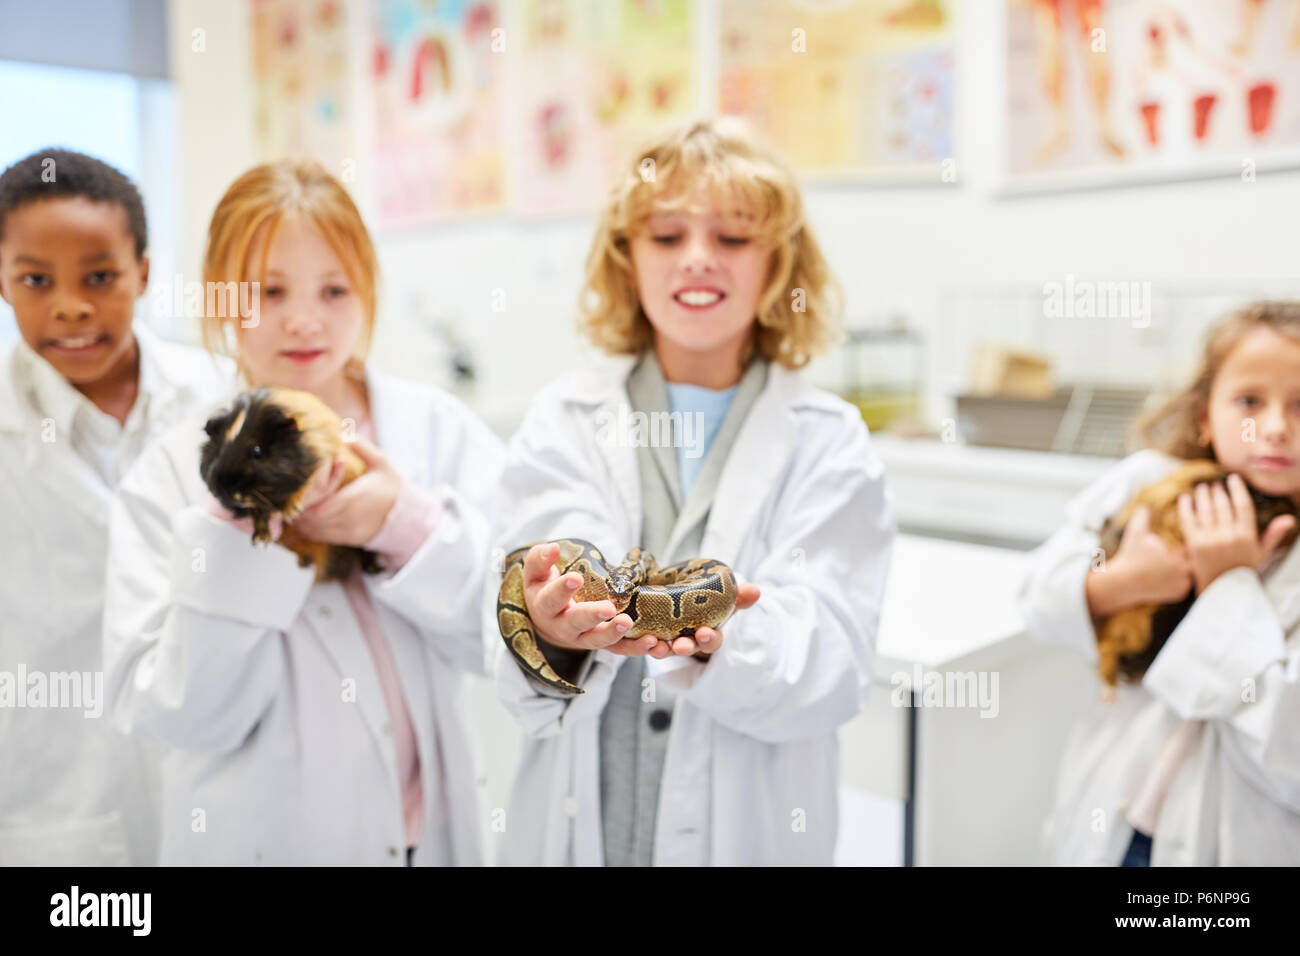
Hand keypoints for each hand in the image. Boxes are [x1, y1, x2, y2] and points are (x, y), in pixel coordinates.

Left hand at [290, 437, 401, 546]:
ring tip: (296, 508)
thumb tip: (345, 433)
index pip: (320, 507)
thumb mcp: (380, 463)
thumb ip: (363, 448)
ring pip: (315, 530)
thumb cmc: (389, 485)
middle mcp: (350, 518)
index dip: (306, 502)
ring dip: (303, 521)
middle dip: (300, 510)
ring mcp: (349, 531)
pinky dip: (310, 529)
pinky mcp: (348, 539)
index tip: (299, 491)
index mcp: (354, 498)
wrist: (404, 513)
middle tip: (291, 499)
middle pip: (313, 520)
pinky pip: (322, 537)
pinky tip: (306, 519)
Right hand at [521, 543, 646, 655]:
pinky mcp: (601, 644)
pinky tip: (652, 641)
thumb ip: (540, 559)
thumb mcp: (537, 574)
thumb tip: (553, 548)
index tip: (576, 578)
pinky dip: (635, 648)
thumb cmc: (546, 588)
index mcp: (545, 607)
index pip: (551, 598)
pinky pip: (618, 649)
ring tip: (628, 623)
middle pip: (575, 624)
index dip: (562, 589)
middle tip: (608, 608)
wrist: (550, 620)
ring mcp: (582, 638)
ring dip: (614, 634)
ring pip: (597, 641)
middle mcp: (562, 627)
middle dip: (592, 616)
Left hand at [646, 583, 760, 660]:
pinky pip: (643, 645)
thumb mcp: (722, 600)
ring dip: (661, 650)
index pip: (711, 641)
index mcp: (706, 634)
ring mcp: (667, 642)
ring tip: (655, 646)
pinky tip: (640, 639)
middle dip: (684, 647)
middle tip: (680, 646)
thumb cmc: (704, 604)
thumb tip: (755, 590)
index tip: (704, 633)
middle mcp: (687, 642)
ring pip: (665, 650)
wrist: (675, 602)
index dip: (709, 638)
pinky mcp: (647, 639)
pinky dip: (640, 644)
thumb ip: (737, 597)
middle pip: (687, 648)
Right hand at [1086, 506, 1191, 616]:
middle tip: (1200, 551)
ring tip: (1194, 563)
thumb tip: (1147, 503)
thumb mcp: (1136, 533)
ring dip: (1195, 569)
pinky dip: (1187, 581)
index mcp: (1178, 554)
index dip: (1195, 541)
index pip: (1196, 544)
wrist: (1122, 582)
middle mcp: (1184, 570)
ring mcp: (1183, 584)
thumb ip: (1144, 516)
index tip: (1191, 540)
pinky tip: (1182, 576)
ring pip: (1197, 574)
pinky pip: (1190, 586)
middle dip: (1199, 556)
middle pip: (1201, 561)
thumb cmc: (1130, 556)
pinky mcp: (1180, 594)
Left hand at [1177, 474, 1295, 594]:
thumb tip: (1289, 519)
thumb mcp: (1262, 553)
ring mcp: (1209, 539)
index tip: (1233, 478)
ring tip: (1202, 488)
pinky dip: (1185, 507)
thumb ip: (1274, 534)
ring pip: (1205, 509)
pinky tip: (1184, 498)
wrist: (1221, 589)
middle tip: (1215, 484)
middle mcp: (1228, 535)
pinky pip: (1187, 520)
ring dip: (1202, 495)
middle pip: (1222, 505)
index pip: (1243, 505)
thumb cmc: (1243, 569)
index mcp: (1246, 535)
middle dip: (1218, 491)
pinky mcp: (1193, 544)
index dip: (1238, 489)